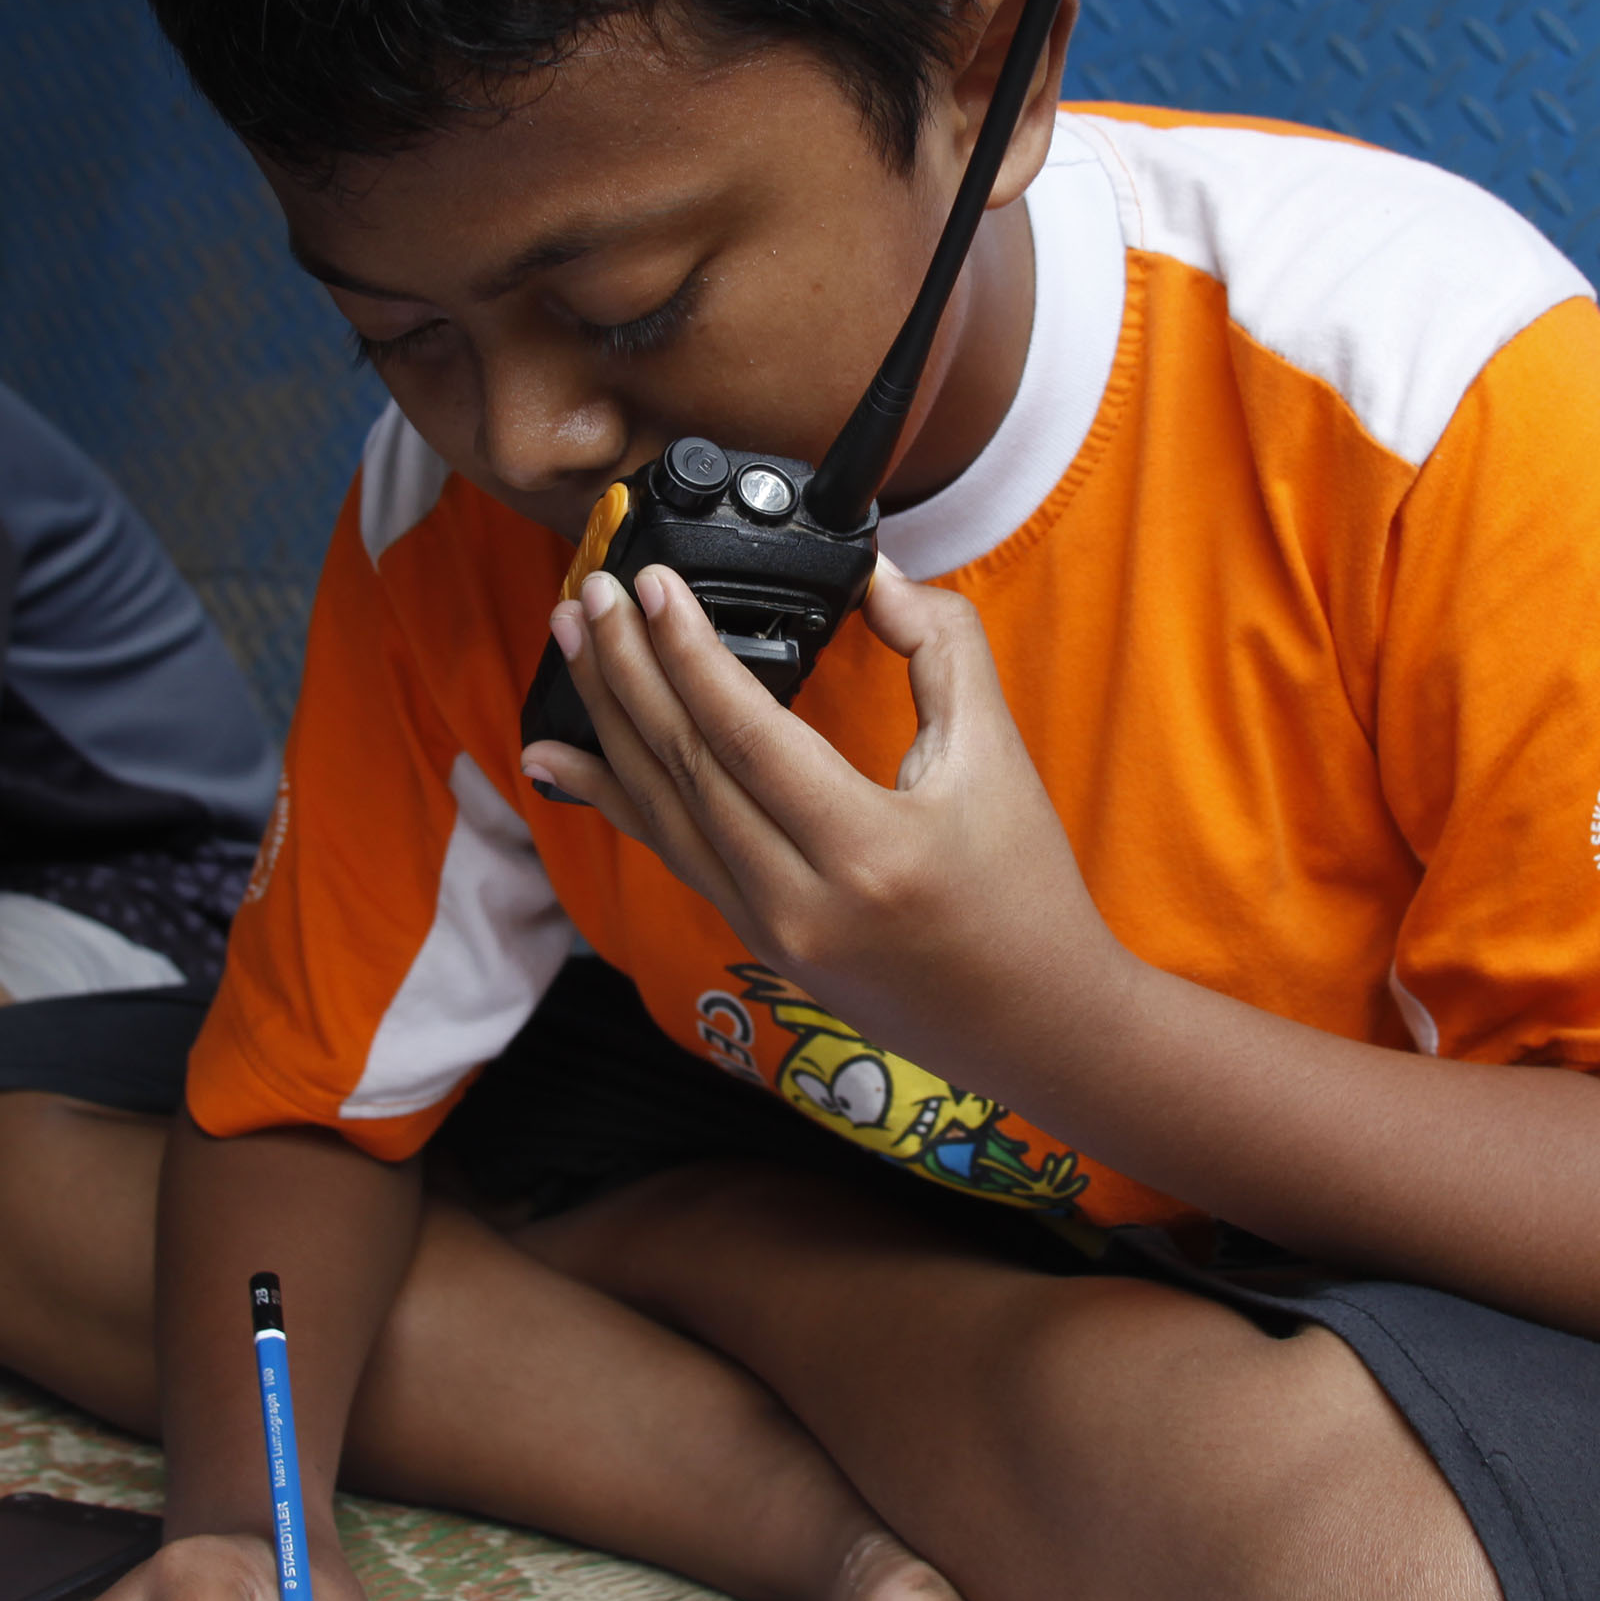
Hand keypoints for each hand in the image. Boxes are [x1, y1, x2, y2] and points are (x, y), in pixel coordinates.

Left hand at [520, 558, 1128, 1052]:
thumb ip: (942, 647)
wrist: (1036, 1023)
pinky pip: (672, 853)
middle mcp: (799, 902)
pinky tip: (562, 758)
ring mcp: (768, 931)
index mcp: (866, 849)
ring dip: (608, 720)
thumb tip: (877, 577)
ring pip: (662, 812)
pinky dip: (616, 798)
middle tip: (588, 596)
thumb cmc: (1025, 890)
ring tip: (570, 645)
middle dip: (627, 670)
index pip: (745, 734)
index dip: (687, 651)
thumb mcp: (998, 753)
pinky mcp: (758, 942)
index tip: (649, 585)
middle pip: (685, 767)